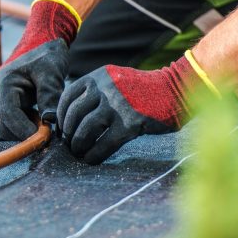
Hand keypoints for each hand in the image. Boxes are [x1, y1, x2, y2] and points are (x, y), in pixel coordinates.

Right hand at [0, 0, 79, 139]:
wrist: (45, 40)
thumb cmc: (47, 53)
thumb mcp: (51, 72)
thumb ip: (49, 96)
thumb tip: (50, 121)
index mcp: (4, 83)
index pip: (8, 115)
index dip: (23, 130)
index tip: (42, 139)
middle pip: (4, 125)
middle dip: (24, 133)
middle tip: (48, 136)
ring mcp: (3, 99)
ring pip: (8, 126)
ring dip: (25, 131)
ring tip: (46, 127)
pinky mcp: (11, 103)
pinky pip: (15, 121)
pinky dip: (27, 125)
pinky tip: (42, 121)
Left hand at [57, 52, 212, 163]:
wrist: (176, 89)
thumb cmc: (143, 89)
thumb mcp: (115, 80)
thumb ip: (95, 91)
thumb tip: (72, 115)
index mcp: (98, 77)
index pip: (68, 96)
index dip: (61, 115)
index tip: (62, 127)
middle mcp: (104, 89)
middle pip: (74, 115)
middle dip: (68, 133)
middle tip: (70, 143)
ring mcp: (117, 106)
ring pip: (86, 130)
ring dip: (79, 145)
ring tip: (79, 152)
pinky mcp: (130, 124)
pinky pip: (104, 143)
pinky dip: (95, 154)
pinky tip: (92, 159)